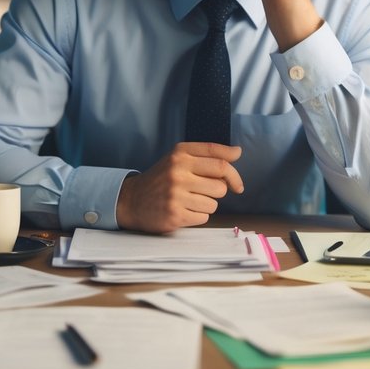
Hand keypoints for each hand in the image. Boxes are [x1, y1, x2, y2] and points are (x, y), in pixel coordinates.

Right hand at [115, 143, 243, 232]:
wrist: (132, 200)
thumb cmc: (162, 178)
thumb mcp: (178, 158)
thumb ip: (206, 153)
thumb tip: (237, 152)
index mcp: (180, 155)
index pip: (219, 160)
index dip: (234, 173)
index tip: (236, 183)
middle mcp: (177, 172)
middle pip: (221, 185)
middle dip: (219, 191)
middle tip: (207, 192)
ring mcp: (176, 194)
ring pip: (214, 203)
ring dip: (206, 204)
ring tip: (189, 200)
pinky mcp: (175, 214)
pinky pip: (204, 217)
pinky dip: (197, 215)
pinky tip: (184, 209)